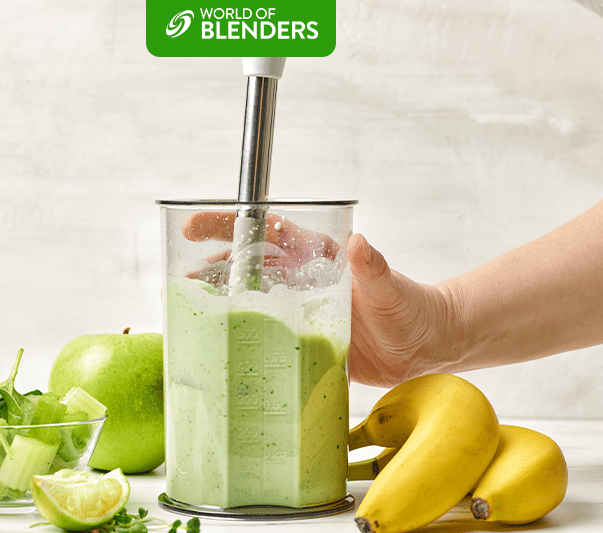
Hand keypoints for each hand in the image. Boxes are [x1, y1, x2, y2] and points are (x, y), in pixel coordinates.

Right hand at [182, 212, 454, 387]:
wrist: (423, 347)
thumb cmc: (411, 309)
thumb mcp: (391, 288)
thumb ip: (374, 267)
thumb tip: (360, 243)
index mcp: (319, 257)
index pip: (267, 232)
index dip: (231, 225)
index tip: (197, 225)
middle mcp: (303, 281)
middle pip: (248, 264)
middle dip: (212, 262)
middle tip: (179, 269)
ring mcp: (300, 311)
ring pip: (250, 300)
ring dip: (219, 299)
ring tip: (187, 304)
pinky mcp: (303, 341)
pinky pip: (266, 337)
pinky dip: (241, 337)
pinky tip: (218, 344)